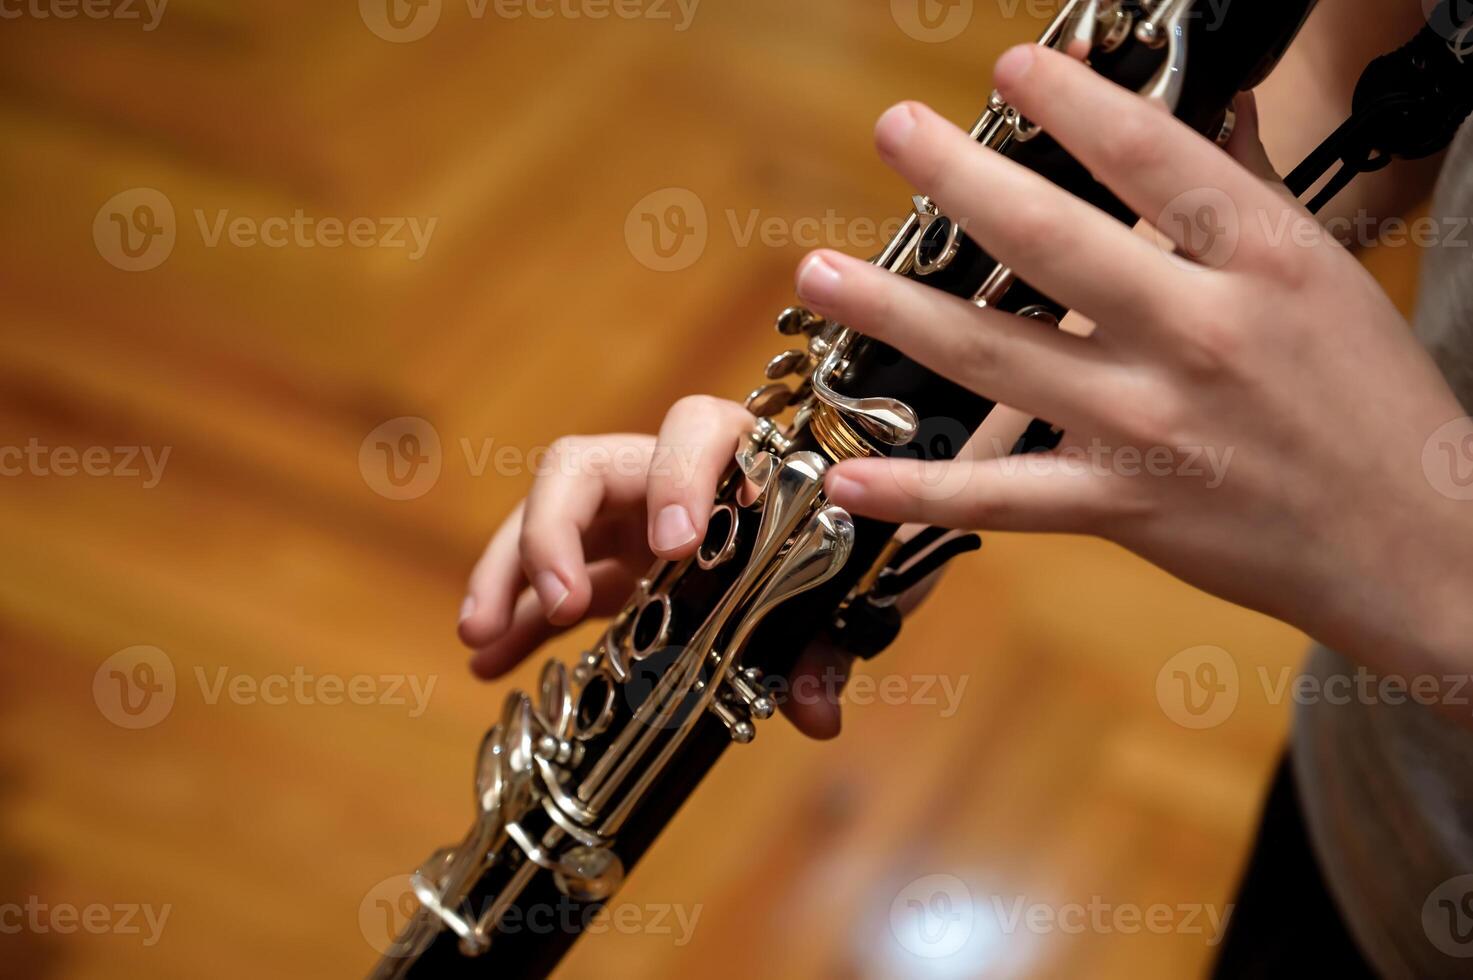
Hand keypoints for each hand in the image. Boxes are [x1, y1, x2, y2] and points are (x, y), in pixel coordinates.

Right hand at [455, 396, 858, 738]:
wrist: (835, 548)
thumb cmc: (838, 546)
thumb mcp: (836, 595)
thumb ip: (820, 643)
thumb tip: (817, 714)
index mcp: (737, 460)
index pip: (697, 428)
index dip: (679, 475)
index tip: (674, 543)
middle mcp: (668, 477)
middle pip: (583, 467)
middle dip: (553, 530)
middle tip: (560, 604)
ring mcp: (625, 518)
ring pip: (544, 519)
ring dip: (505, 572)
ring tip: (478, 634)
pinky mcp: (604, 565)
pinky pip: (545, 584)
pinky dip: (515, 621)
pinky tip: (486, 664)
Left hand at [799, 45, 1472, 679]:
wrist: (1411, 542)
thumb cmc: (1370, 402)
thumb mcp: (1323, 273)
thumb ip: (1248, 191)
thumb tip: (1207, 114)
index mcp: (1261, 261)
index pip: (1153, 160)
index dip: (1073, 107)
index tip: (1013, 70)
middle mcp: (1198, 334)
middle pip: (1051, 243)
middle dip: (959, 181)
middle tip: (896, 133)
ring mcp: (1151, 424)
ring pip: (998, 357)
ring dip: (896, 315)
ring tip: (821, 276)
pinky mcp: (1122, 506)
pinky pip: (1001, 498)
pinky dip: (918, 493)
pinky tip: (847, 475)